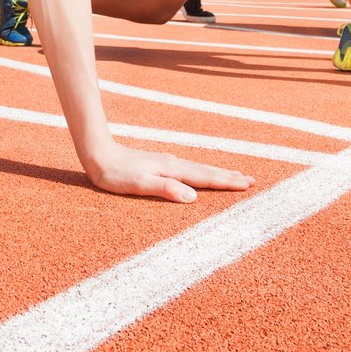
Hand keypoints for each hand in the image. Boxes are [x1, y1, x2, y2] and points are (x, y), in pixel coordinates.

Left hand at [85, 143, 254, 201]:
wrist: (98, 155)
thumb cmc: (116, 174)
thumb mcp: (139, 185)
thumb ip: (166, 189)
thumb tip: (193, 197)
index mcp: (172, 169)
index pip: (205, 178)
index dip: (227, 182)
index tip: (247, 185)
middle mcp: (174, 164)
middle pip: (208, 171)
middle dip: (230, 176)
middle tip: (252, 180)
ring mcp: (168, 163)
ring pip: (200, 169)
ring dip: (219, 173)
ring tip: (235, 176)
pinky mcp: (161, 165)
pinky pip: (190, 170)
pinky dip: (204, 173)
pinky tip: (202, 176)